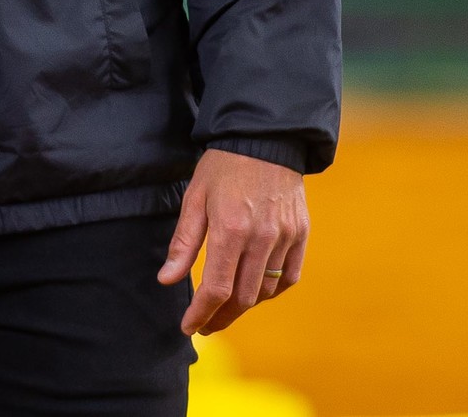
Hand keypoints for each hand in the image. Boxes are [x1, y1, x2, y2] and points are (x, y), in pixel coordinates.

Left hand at [158, 148, 308, 334]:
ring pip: (265, 291)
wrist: (264, 139)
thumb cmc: (223, 167)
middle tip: (204, 324)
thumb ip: (184, 243)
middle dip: (220, 317)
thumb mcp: (194, 198)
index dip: (201, 314)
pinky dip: (272, 291)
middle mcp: (261, 238)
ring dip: (244, 306)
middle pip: (242, 298)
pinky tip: (255, 291)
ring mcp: (285, 237)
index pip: (216, 289)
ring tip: (225, 307)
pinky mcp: (301, 234)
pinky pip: (289, 277)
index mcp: (230, 229)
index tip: (189, 327)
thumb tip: (166, 280)